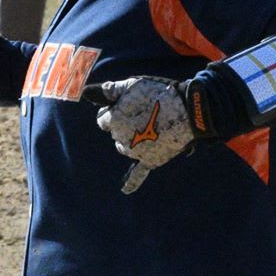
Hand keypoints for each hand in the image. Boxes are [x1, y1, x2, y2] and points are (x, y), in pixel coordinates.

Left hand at [82, 77, 202, 193]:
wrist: (189, 112)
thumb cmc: (159, 94)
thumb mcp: (133, 85)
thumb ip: (109, 90)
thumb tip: (86, 92)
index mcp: (115, 120)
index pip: (103, 118)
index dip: (113, 109)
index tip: (125, 103)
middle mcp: (122, 139)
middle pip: (114, 132)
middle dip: (122, 123)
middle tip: (142, 112)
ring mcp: (136, 152)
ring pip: (124, 147)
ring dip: (128, 140)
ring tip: (146, 127)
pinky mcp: (151, 160)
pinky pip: (137, 174)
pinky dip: (131, 182)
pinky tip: (125, 190)